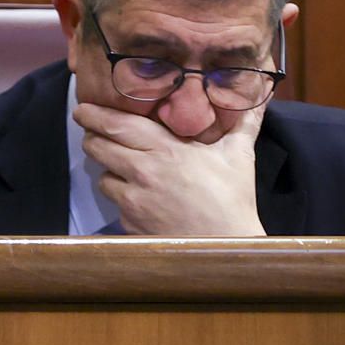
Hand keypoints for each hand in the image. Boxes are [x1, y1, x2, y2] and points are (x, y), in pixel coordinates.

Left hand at [72, 102, 266, 234]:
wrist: (226, 247)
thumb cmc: (233, 200)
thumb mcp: (239, 155)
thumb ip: (244, 122)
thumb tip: (261, 96)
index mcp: (164, 148)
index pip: (115, 124)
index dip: (93, 114)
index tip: (83, 108)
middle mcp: (142, 171)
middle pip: (97, 146)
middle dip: (92, 137)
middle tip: (93, 132)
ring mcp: (134, 200)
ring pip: (103, 177)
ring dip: (108, 170)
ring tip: (123, 168)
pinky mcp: (131, 223)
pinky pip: (116, 204)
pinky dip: (123, 198)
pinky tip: (140, 198)